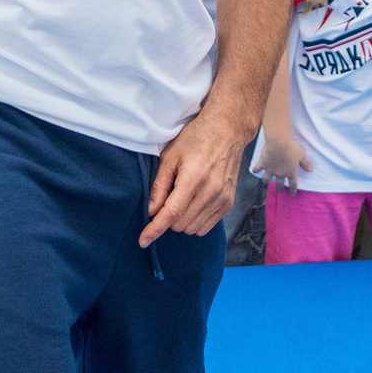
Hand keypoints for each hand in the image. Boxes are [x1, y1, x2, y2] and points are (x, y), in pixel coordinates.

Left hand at [141, 101, 253, 247]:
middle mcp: (210, 192)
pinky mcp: (228, 203)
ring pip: (193, 229)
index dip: (155, 229)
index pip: (171, 213)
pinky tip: (193, 204)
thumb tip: (151, 211)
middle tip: (168, 198)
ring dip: (181, 221)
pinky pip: (206, 226)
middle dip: (168, 218)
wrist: (227, 131)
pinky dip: (194, 221)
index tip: (143, 241)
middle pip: (180, 224)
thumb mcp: (170, 156)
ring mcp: (222, 199)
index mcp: (193, 178)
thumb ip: (159, 185)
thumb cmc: (196, 139)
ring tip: (182, 198)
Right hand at [252, 126, 311, 189]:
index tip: (292, 194)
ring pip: (267, 179)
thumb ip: (305, 163)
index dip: (293, 189)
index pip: (293, 184)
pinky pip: (258, 168)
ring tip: (265, 183)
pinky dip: (255, 169)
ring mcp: (270, 169)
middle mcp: (280, 173)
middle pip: (279, 184)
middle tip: (278, 191)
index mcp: (290, 172)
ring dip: (266, 181)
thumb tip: (310, 169)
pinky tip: (254, 170)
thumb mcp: (301, 155)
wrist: (279, 143)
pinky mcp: (263, 163)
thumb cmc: (292, 149)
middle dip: (279, 188)